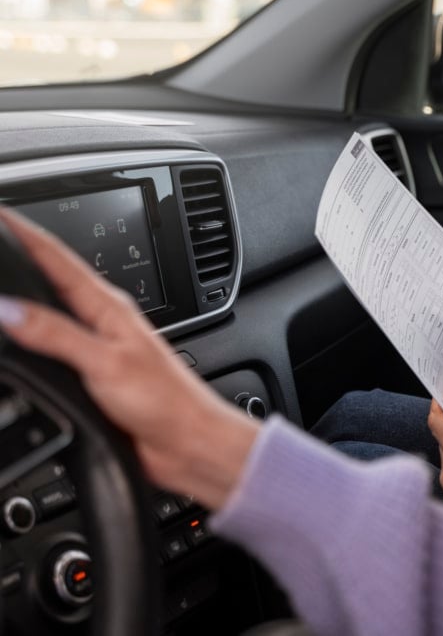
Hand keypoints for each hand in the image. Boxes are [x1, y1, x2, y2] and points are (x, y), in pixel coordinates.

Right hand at [0, 209, 258, 509]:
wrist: (189, 443)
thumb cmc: (167, 400)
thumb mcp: (106, 362)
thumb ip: (56, 334)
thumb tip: (7, 308)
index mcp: (109, 307)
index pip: (58, 259)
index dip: (25, 234)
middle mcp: (102, 322)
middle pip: (52, 281)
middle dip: (20, 258)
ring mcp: (97, 349)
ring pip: (50, 314)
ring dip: (25, 297)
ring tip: (1, 278)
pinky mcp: (92, 376)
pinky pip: (52, 349)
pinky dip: (30, 339)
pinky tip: (20, 340)